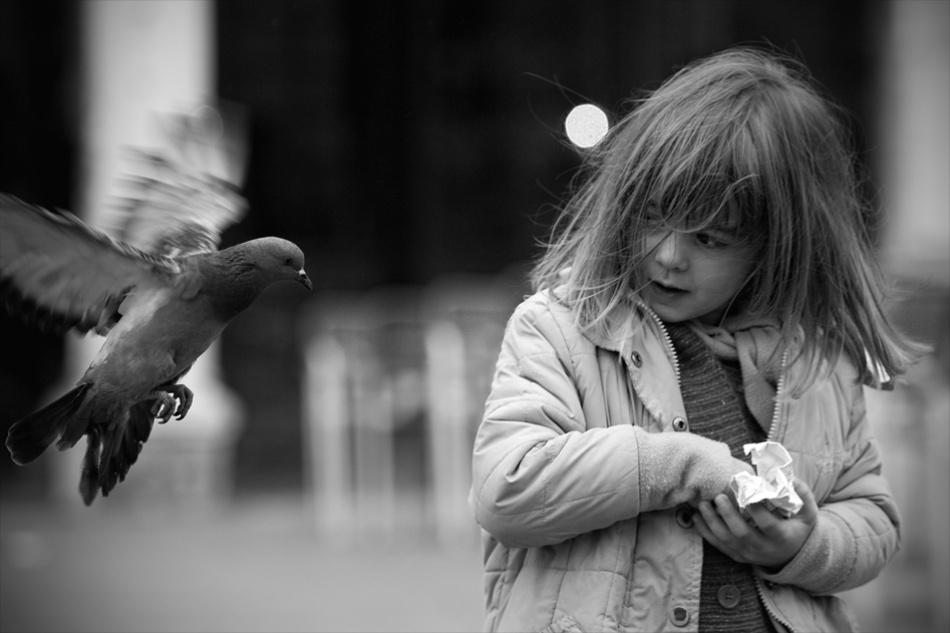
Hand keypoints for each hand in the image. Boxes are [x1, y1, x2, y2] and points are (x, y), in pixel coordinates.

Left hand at [692, 478, 817, 568]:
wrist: (790, 556)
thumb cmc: (797, 528)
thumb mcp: (808, 514)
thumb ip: (803, 496)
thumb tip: (792, 479)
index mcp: (781, 537)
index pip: (768, 525)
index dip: (756, 510)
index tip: (746, 494)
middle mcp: (763, 548)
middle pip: (742, 534)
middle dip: (728, 515)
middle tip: (718, 497)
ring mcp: (748, 554)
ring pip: (726, 540)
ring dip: (711, 522)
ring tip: (702, 505)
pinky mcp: (736, 556)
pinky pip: (718, 545)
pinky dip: (705, 532)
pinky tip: (696, 517)